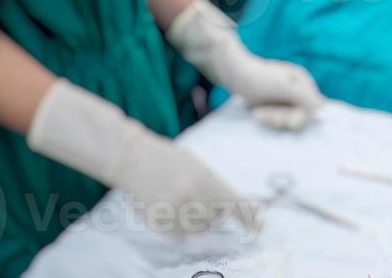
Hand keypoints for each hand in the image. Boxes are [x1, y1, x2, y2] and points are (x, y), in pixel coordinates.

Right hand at [26, 80, 258, 234]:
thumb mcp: (197, 166)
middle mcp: (192, 198)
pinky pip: (184, 233)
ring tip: (182, 197)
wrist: (133, 159)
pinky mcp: (162, 224)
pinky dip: (183, 224)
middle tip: (199, 194)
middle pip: (218, 217)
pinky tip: (172, 205)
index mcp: (205, 179)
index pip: (235, 205)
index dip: (249, 218)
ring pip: (202, 227)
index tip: (258, 228)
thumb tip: (232, 210)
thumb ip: (215, 186)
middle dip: (215, 210)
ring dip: (199, 217)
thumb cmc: (168, 160)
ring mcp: (176, 213)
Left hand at [167, 0, 323, 130]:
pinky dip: (267, 119)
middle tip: (259, 113)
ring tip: (256, 112)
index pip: (312, 110)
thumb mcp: (281, 86)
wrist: (231, 72)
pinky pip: (278, 120)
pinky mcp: (276, 104)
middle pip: (299, 117)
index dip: (296, 118)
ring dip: (271, 119)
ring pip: (287, 120)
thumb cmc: (256, 76)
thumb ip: (303, 97)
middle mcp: (298, 90)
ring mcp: (287, 98)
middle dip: (279, 118)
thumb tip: (321, 108)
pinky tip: (257, 113)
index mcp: (303, 82)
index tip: (279, 118)